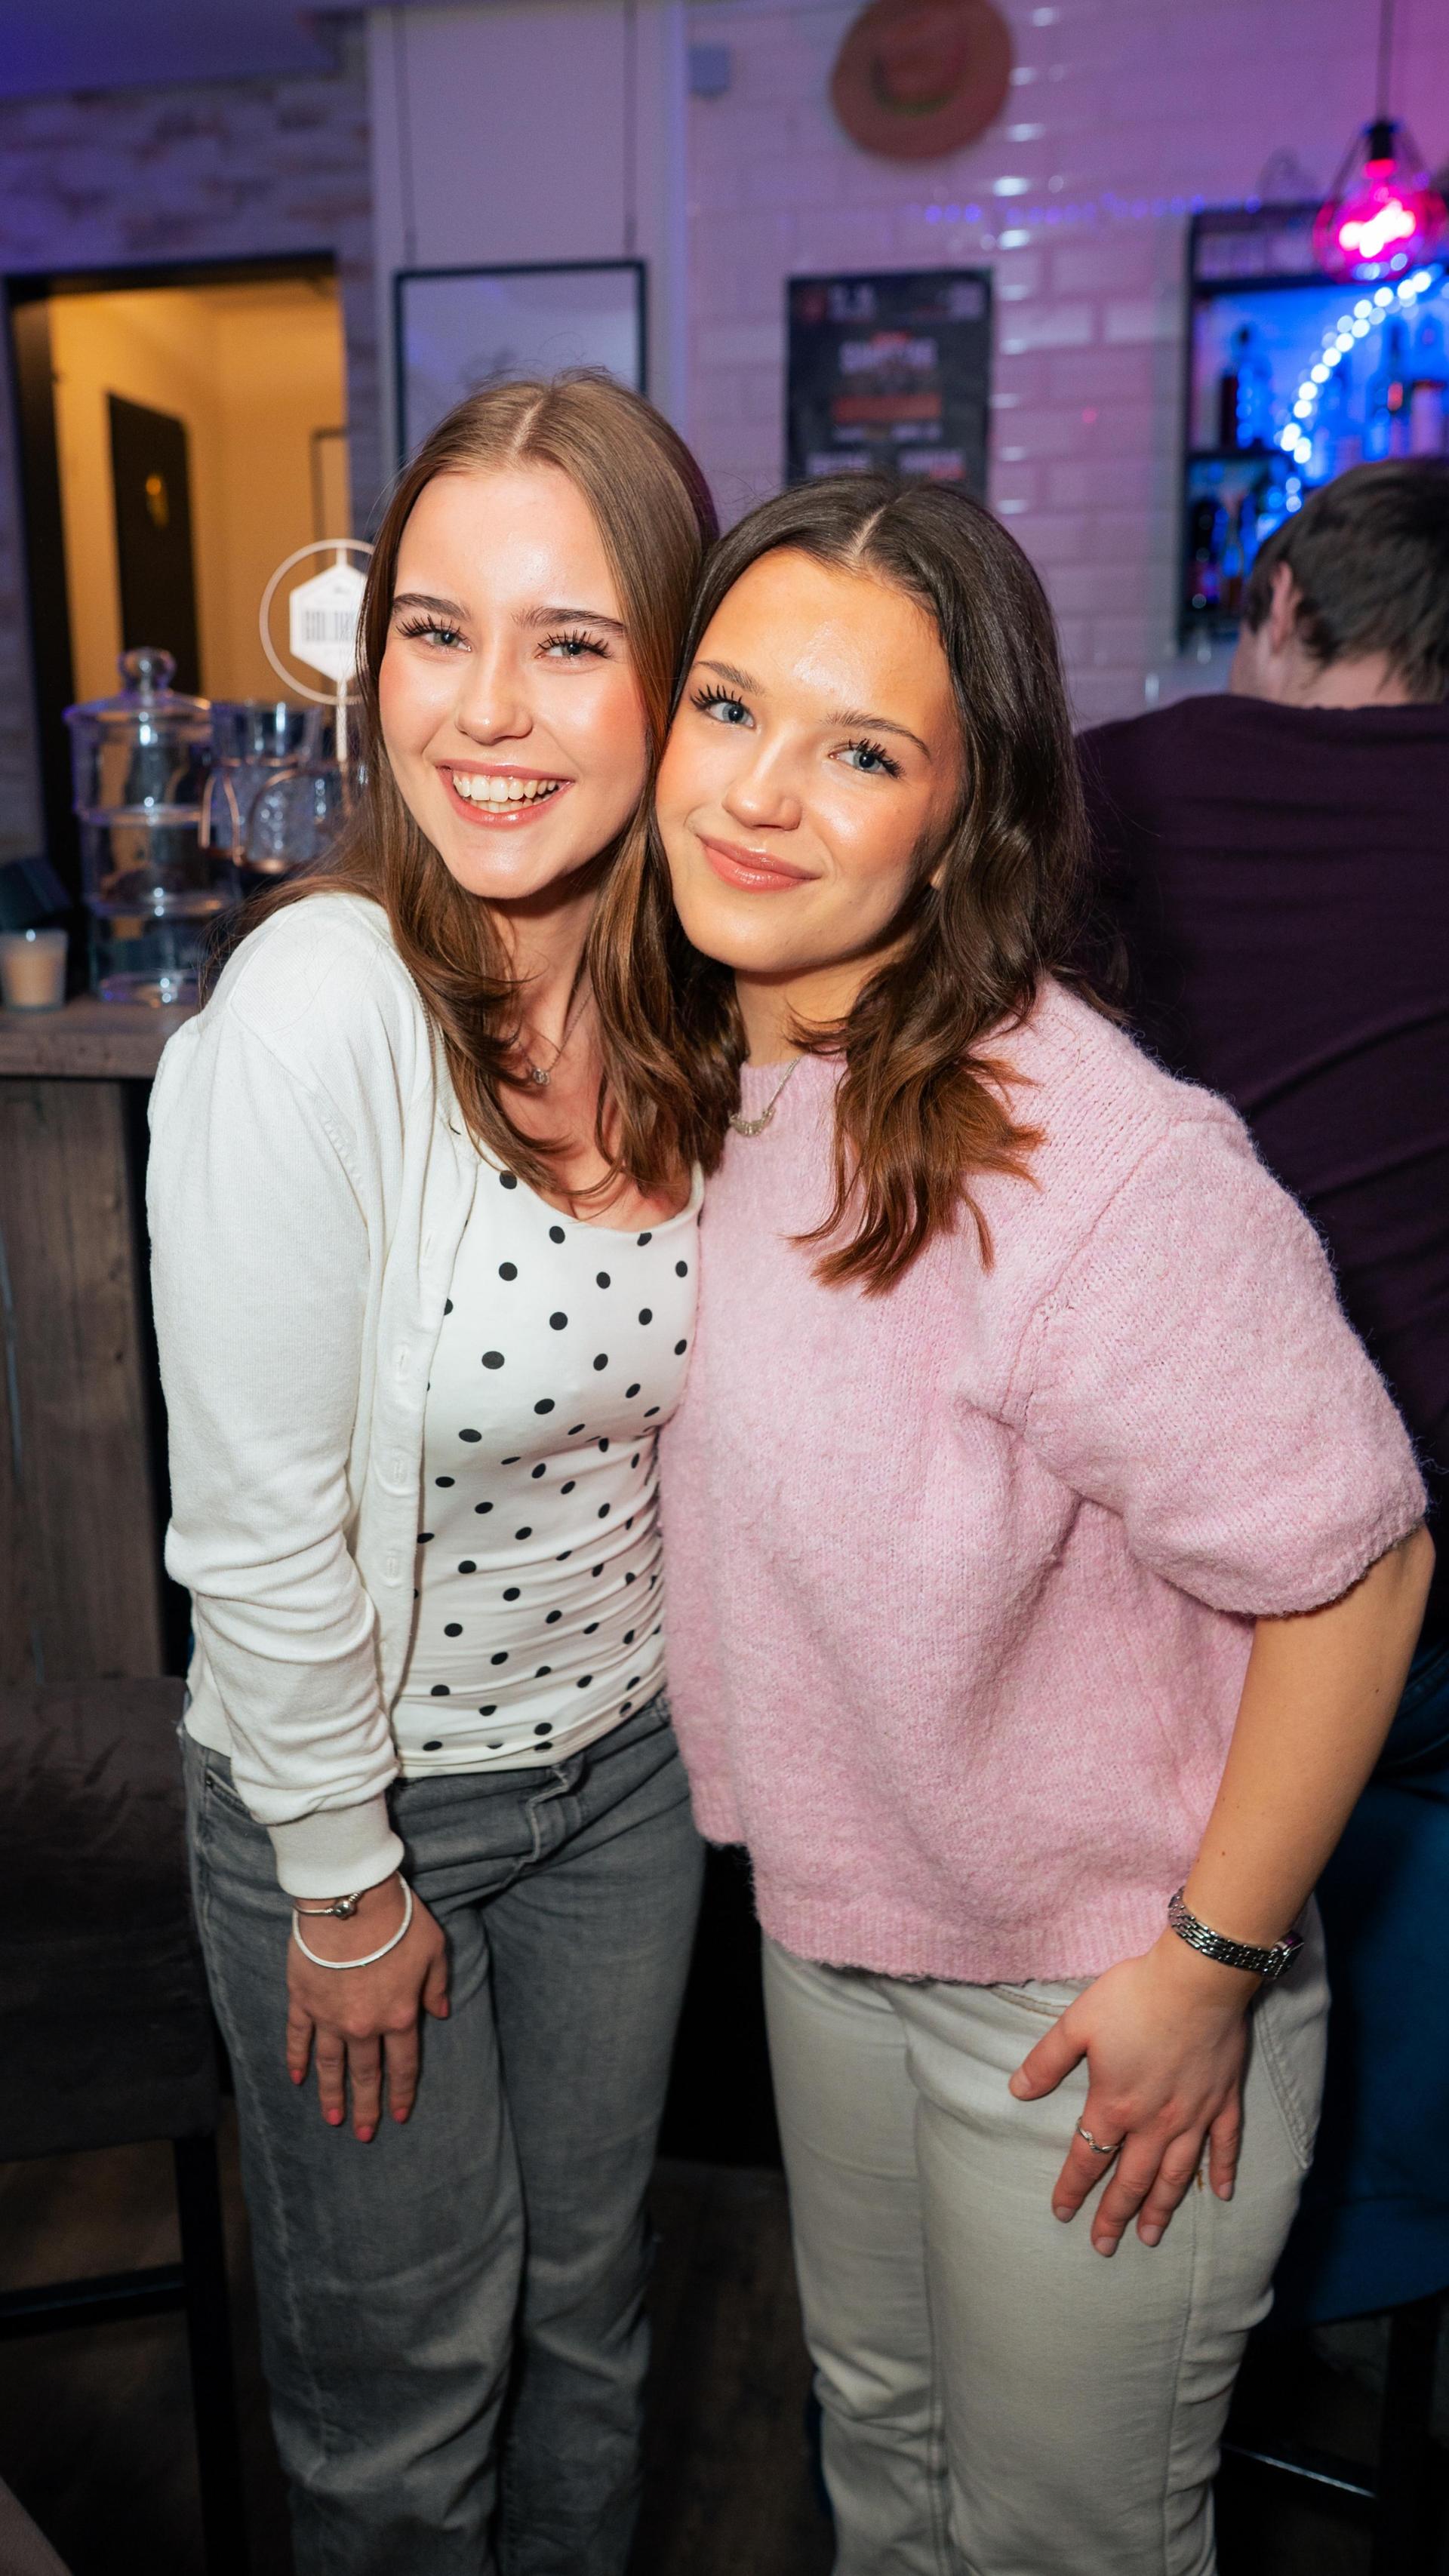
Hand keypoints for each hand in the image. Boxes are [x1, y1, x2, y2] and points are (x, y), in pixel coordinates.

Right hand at [285, 1876, 449, 2142]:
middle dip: (365, 2107)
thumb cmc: (398, 1920)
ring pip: (331, 2065)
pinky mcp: (303, 2001)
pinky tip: (296, 2079)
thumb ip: (437, 1985)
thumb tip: (440, 2012)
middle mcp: (364, 2026)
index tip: (399, 2115)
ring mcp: (329, 2017)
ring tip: (332, 2119)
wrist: (350, 1901)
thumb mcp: (434, 1949)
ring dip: (331, 2094)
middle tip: (363, 2134)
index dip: (401, 2093)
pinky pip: (298, 2038)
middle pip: (365, 2074)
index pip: (402, 2065)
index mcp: (399, 2017)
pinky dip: (296, 2060)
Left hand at [1007, 1934, 1255, 2254]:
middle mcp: (1155, 2122)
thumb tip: (1017, 2091)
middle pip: (1132, 2179)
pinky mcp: (1224, 2101)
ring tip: (1151, 2237)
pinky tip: (1222, 2195)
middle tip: (1104, 2247)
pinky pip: (1224, 2146)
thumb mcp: (1076, 2023)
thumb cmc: (1133, 1997)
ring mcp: (1194, 2115)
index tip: (1062, 2214)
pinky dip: (1223, 2172)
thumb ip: (1047, 2061)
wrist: (1197, 1980)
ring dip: (1162, 2208)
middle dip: (1115, 2215)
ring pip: (1176, 2175)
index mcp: (1116, 2105)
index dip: (1073, 2188)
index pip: (1088, 2158)